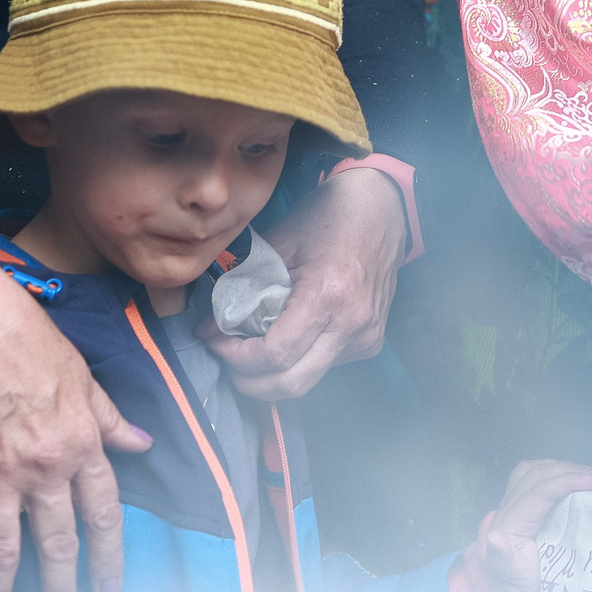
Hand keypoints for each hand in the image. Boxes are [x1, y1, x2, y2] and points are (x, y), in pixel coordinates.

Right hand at [0, 227, 153, 591]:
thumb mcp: (86, 381)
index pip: (103, 513)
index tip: (112, 584)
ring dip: (0, 588)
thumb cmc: (34, 346)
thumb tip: (142, 443)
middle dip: (64, 584)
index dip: (109, 554)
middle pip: (57, 542)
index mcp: (81, 446)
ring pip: (2, 548)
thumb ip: (111, 420)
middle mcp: (43, 469)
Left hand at [207, 169, 406, 399]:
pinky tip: (287, 338)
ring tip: (251, 349)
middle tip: (226, 356)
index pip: (275, 354)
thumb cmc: (330, 217)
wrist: (383, 207)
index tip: (215, 341)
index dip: (236, 357)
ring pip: (307, 380)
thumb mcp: (280, 244)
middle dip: (250, 380)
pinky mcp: (371, 340)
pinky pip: (325, 366)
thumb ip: (242, 287)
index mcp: (329, 295)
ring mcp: (366, 335)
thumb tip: (207, 327)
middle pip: (291, 383)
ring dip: (272, 374)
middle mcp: (352, 324)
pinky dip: (298, 362)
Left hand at [450, 460, 591, 591]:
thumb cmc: (516, 581)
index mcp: (509, 524)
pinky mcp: (517, 503)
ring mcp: (510, 503)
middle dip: (570, 471)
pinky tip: (569, 475)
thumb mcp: (513, 574)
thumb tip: (494, 537)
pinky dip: (551, 470)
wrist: (508, 587)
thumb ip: (503, 557)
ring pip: (532, 470)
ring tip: (589, 475)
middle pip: (537, 475)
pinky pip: (529, 475)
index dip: (567, 481)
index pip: (539, 491)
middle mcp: (506, 508)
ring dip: (562, 467)